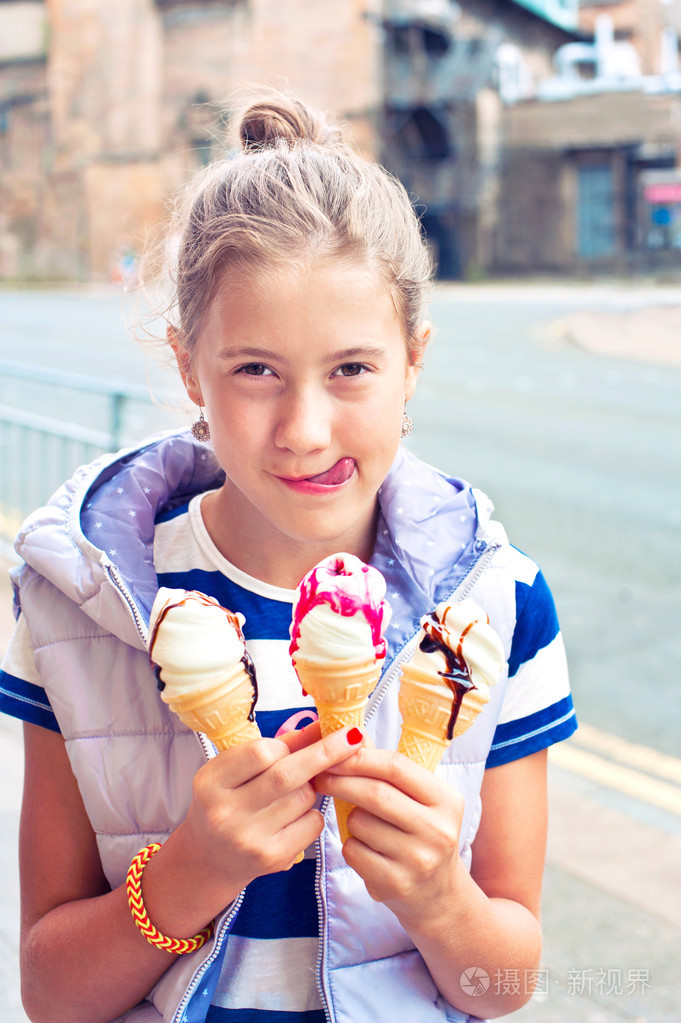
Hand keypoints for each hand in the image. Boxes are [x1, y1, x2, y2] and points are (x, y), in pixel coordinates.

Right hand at [175, 724, 362, 905]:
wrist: (211, 857)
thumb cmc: (230, 800)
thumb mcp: (238, 770)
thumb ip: (278, 747)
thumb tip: (323, 727)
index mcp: (210, 782)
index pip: (260, 753)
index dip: (288, 744)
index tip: (311, 735)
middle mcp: (224, 813)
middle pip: (287, 775)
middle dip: (325, 753)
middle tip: (353, 737)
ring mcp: (248, 839)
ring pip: (304, 797)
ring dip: (310, 788)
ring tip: (290, 793)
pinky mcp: (271, 858)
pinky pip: (312, 822)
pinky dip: (312, 813)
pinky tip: (293, 818)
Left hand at [314, 748, 465, 922]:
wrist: (437, 894)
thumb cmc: (421, 835)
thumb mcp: (420, 801)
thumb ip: (390, 771)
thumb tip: (354, 736)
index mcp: (447, 800)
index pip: (396, 766)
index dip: (360, 758)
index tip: (335, 754)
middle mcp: (438, 830)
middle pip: (374, 793)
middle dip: (340, 781)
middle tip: (320, 776)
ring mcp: (419, 860)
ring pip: (359, 823)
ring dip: (349, 818)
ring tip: (362, 824)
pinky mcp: (396, 884)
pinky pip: (354, 851)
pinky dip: (350, 845)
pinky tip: (366, 850)